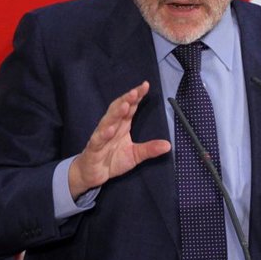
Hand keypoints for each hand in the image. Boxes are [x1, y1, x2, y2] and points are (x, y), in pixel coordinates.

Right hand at [67, 82, 171, 197]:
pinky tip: (110, 129)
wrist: (92, 174)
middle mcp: (111, 127)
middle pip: (118, 109)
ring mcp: (101, 136)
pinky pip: (98, 139)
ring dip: (116, 112)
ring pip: (108, 121)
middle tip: (136, 91)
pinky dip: (103, 134)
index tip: (145, 86)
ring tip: (125, 105)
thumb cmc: (112, 160)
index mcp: (121, 126)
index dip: (136, 97)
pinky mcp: (93, 148)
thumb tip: (168, 145)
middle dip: (126, 99)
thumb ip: (149, 149)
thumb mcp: (135, 155)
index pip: (129, 108)